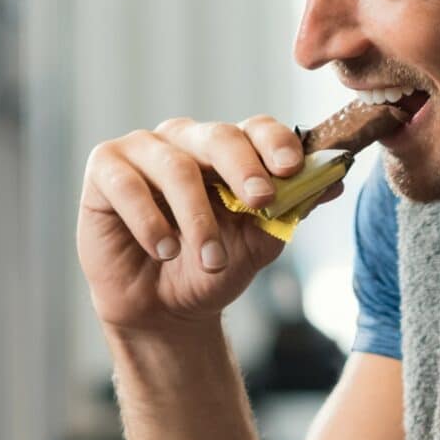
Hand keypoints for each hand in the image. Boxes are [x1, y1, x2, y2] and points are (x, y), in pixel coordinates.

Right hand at [76, 115, 343, 335]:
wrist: (165, 310)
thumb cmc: (211, 268)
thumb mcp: (259, 244)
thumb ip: (291, 210)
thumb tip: (335, 181)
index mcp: (229, 150)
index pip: (256, 128)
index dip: (276, 144)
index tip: (292, 170)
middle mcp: (187, 140)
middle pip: (219, 136)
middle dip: (244, 168)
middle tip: (261, 202)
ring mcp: (143, 151)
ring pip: (176, 166)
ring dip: (198, 217)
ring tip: (211, 259)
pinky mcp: (104, 170)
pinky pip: (126, 183)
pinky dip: (150, 220)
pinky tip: (164, 249)